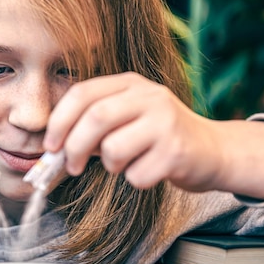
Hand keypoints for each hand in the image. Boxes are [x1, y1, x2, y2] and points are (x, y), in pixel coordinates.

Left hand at [43, 72, 263, 197]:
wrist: (213, 150)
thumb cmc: (158, 137)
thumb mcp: (128, 118)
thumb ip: (93, 125)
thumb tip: (54, 146)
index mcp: (131, 84)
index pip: (83, 93)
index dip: (59, 120)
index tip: (49, 144)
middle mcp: (150, 97)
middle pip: (95, 117)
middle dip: (73, 146)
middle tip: (69, 166)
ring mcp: (166, 122)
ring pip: (113, 148)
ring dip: (108, 165)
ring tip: (123, 164)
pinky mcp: (177, 152)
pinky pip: (136, 175)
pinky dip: (134, 179)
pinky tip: (149, 171)